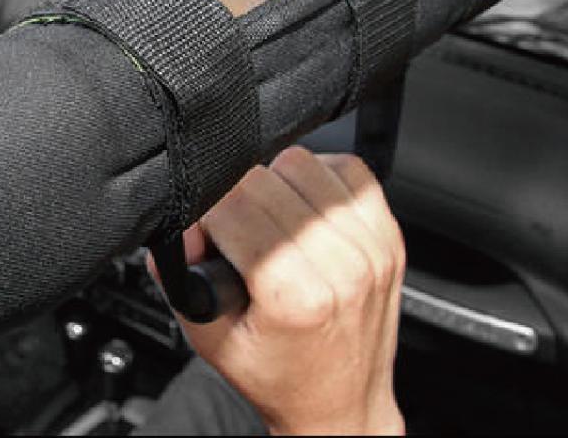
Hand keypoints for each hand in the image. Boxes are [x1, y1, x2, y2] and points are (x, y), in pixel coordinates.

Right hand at [153, 147, 405, 435]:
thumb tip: (179, 228)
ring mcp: (371, 246)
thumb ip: (181, 279)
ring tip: (271, 219)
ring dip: (277, 183)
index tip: (204, 231)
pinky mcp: (388, 234)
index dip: (206, 212)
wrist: (342, 404)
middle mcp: (342, 266)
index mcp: (296, 297)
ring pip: (304, 163)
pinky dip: (321, 178)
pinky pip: (349, 169)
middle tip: (234, 230)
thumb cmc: (281, 375)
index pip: (233, 207)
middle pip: (266, 178)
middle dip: (236, 196)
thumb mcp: (212, 339)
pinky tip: (306, 208)